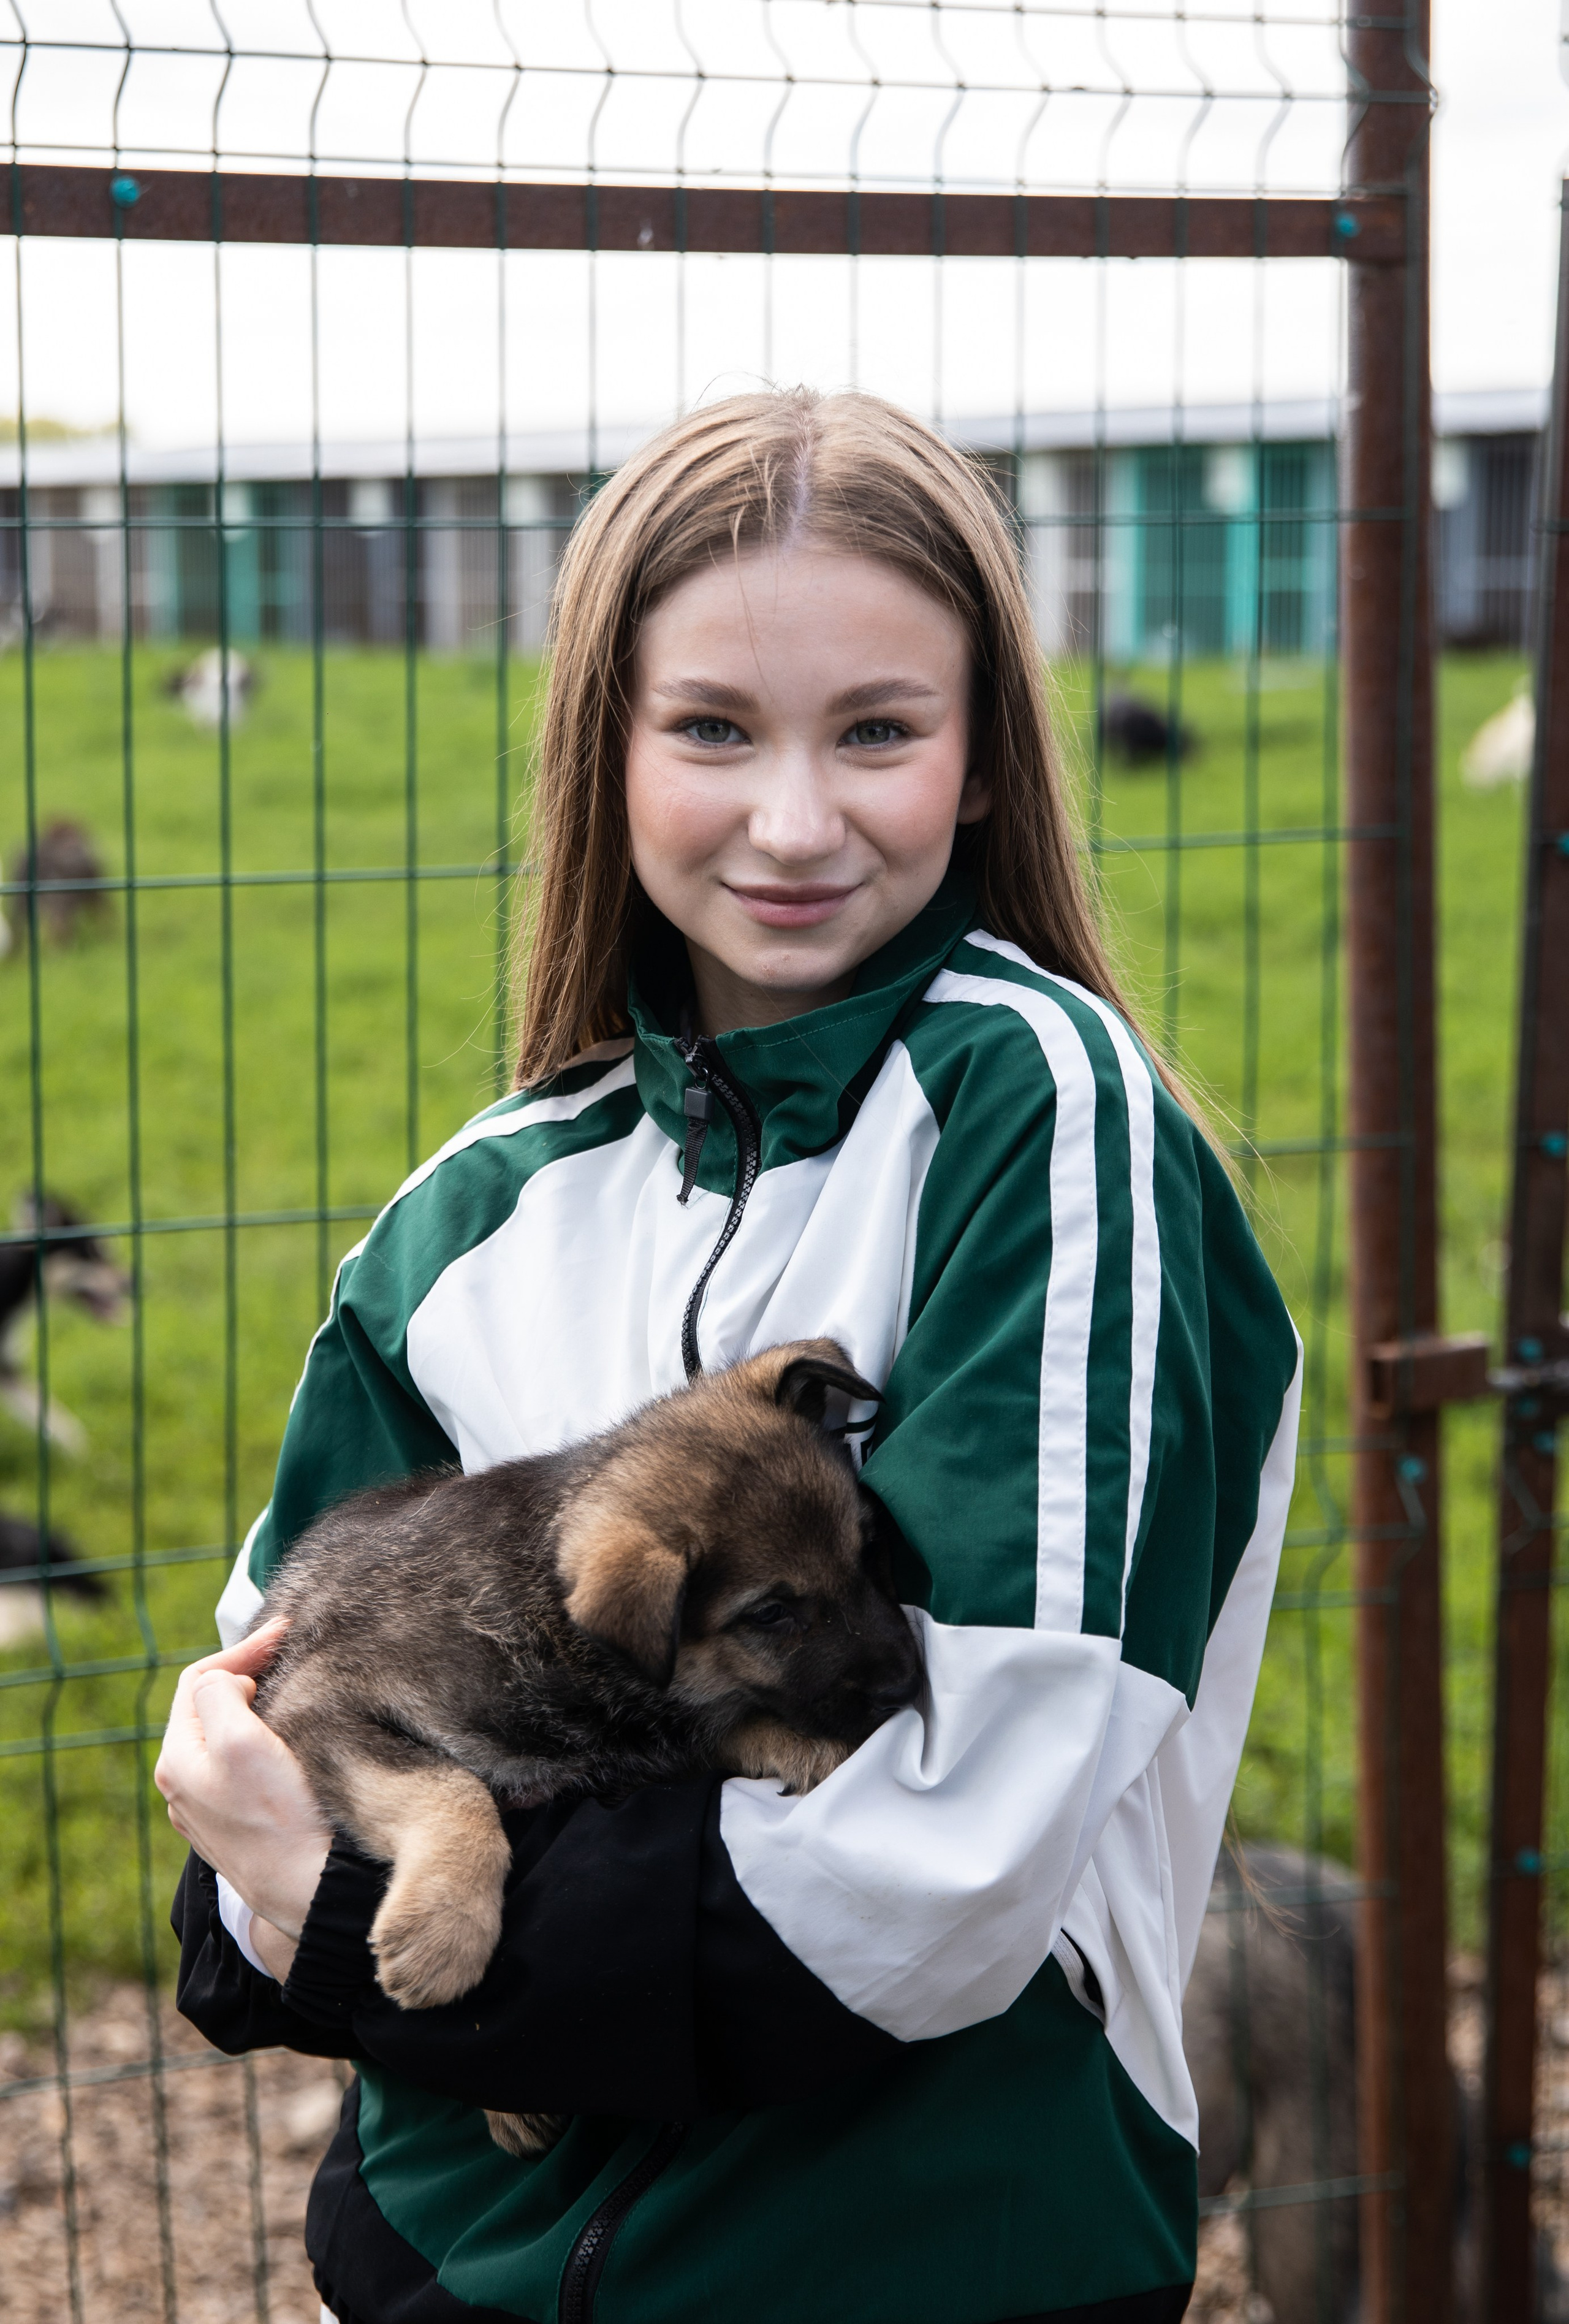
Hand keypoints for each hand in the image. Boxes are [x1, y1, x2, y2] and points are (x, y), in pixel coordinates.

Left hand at [154, 1619, 330, 1941]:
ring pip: (228, 1737)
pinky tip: (294, 1738)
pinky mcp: (240, 1828)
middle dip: (250, 1673)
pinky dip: (265, 1739)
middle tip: (294, 1652)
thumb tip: (229, 1685)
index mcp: (176, 1761)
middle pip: (211, 1707)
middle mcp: (183, 1788)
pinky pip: (244, 1767)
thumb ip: (218, 1693)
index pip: (200, 1679)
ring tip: (297, 1687)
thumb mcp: (241, 1740)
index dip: (244, 1648)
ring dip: (259, 1706)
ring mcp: (210, 1811)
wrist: (317, 1892)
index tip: (288, 1631)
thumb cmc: (284, 1818)